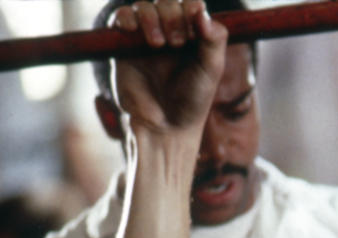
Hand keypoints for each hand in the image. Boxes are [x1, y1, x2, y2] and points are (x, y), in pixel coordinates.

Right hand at [109, 0, 227, 134]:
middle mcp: (170, 30)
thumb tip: (202, 11)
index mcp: (194, 33)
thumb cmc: (193, 98)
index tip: (193, 33)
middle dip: (172, 16)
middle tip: (176, 43)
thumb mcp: (211, 70)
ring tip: (159, 44)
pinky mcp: (125, 44)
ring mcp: (146, 35)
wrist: (166, 124)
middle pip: (167, 2)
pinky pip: (122, 17)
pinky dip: (127, 18)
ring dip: (152, 18)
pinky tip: (133, 30)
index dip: (191, 9)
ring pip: (145, 6)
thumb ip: (213, 40)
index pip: (191, 5)